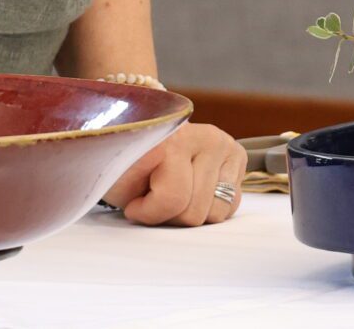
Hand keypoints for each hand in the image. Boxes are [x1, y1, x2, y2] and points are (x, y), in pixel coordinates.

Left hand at [101, 121, 246, 226]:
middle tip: (154, 201)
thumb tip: (149, 175)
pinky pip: (231, 205)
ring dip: (191, 214)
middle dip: (170, 216)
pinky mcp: (237, 156)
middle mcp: (205, 136)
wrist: (140, 142)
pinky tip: (193, 193)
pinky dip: (210, 208)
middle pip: (196, 211)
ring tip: (173, 197)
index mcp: (172, 136)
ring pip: (217, 212)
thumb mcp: (116, 178)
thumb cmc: (126, 166)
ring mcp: (225, 144)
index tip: (133, 206)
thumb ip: (131, 181)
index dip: (148, 213)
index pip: (174, 197)